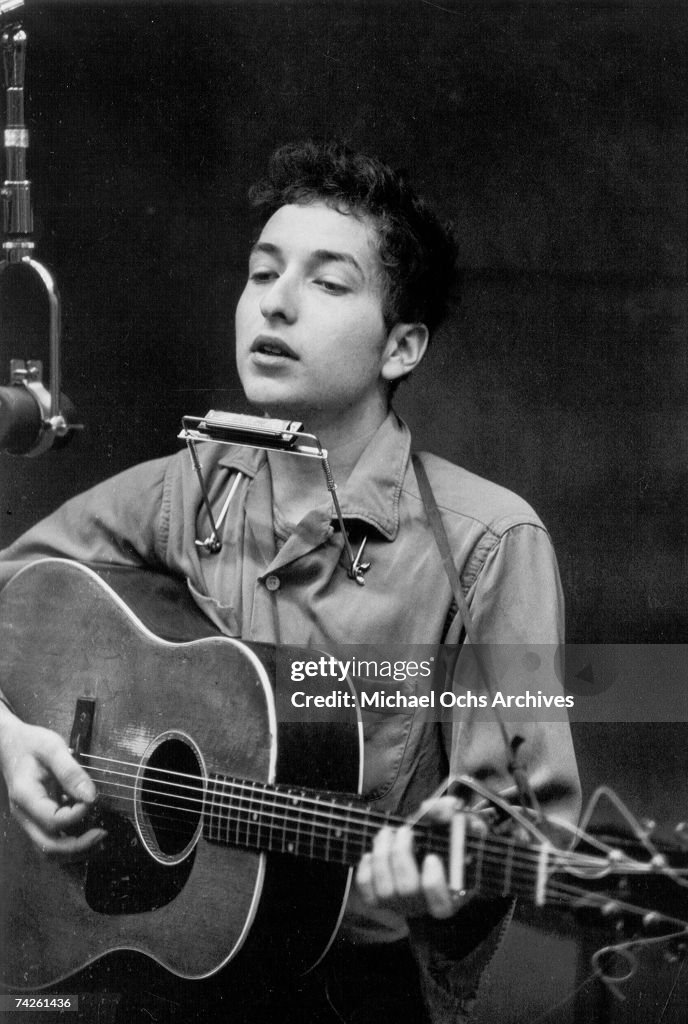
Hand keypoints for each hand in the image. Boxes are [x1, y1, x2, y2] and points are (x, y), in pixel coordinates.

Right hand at [0, 705, 105, 859]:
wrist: (10, 744)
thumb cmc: (31, 743)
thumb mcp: (52, 748)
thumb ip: (70, 772)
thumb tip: (90, 796)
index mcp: (26, 797)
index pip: (52, 820)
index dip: (77, 815)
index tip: (93, 799)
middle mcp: (24, 815)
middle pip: (48, 846)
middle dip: (78, 846)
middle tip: (103, 833)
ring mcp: (28, 821)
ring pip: (48, 850)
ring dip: (75, 851)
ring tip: (99, 839)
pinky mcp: (36, 820)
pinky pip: (51, 841)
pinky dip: (70, 844)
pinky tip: (88, 832)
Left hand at [355, 796, 472, 919]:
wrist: (425, 849)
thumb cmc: (444, 840)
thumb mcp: (455, 825)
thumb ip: (452, 814)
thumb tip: (446, 806)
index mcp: (450, 895)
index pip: (441, 906)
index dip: (434, 883)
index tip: (432, 857)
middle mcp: (423, 905)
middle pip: (407, 890)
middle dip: (402, 856)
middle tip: (404, 831)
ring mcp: (399, 904)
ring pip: (385, 888)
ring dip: (383, 855)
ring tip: (387, 832)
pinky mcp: (379, 899)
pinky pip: (366, 886)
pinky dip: (367, 866)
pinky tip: (374, 851)